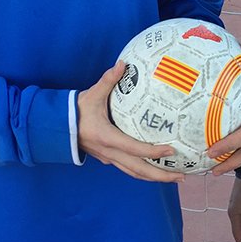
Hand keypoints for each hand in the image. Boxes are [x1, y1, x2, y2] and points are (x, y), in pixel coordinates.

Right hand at [77, 61, 183, 182]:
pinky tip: (156, 169)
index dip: (153, 151)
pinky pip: (129, 169)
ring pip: (134, 173)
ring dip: (154, 177)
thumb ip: (108, 80)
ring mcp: (109, 158)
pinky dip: (144, 172)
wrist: (58, 127)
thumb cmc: (76, 110)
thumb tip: (122, 63)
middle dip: (161, 175)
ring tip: (174, 177)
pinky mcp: (108, 158)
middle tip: (182, 176)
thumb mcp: (93, 94)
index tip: (171, 149)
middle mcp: (109, 152)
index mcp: (107, 138)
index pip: (134, 149)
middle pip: (138, 170)